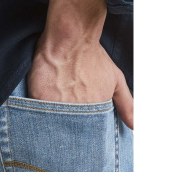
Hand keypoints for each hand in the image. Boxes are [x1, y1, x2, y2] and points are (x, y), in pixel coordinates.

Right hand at [27, 0, 133, 129]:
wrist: (71, 40)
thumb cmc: (92, 57)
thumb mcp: (116, 80)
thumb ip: (126, 105)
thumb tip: (135, 126)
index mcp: (96, 111)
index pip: (88, 132)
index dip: (82, 130)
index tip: (78, 126)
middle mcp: (79, 111)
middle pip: (70, 130)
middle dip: (67, 129)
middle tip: (65, 114)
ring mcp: (58, 106)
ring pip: (53, 124)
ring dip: (52, 122)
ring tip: (54, 109)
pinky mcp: (40, 100)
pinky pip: (37, 114)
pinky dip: (38, 113)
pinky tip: (41, 105)